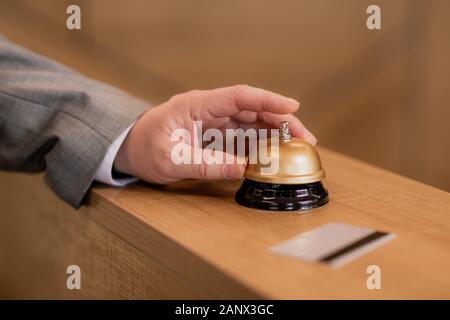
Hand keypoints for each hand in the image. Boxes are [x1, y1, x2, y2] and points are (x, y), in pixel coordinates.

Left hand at [114, 85, 316, 182]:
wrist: (130, 149)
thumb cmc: (145, 149)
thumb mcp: (171, 161)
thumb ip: (205, 164)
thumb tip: (242, 169)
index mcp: (196, 105)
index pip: (238, 96)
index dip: (267, 100)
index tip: (292, 107)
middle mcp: (209, 109)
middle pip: (252, 108)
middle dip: (280, 119)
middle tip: (305, 137)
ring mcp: (214, 120)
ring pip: (252, 120)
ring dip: (275, 130)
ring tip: (299, 144)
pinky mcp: (216, 133)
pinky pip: (244, 134)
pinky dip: (262, 141)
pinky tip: (277, 149)